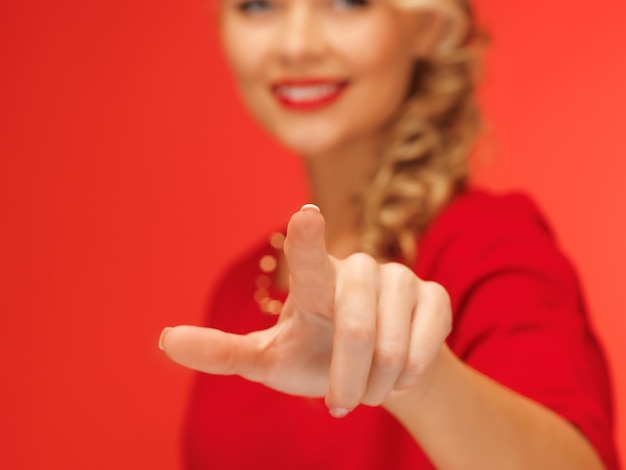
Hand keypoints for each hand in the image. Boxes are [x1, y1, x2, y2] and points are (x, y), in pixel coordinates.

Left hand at [159, 204, 451, 416]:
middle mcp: (357, 270)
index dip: (308, 240)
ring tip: (369, 389)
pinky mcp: (433, 296)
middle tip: (340, 405)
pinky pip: (428, 338)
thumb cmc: (317, 359)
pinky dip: (412, 370)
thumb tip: (164, 340)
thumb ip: (223, 352)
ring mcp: (399, 279)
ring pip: (392, 339)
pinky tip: (402, 375)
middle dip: (348, 377)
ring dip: (379, 381)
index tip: (305, 214)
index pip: (308, 260)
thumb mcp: (270, 362)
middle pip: (355, 325)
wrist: (379, 373)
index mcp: (315, 283)